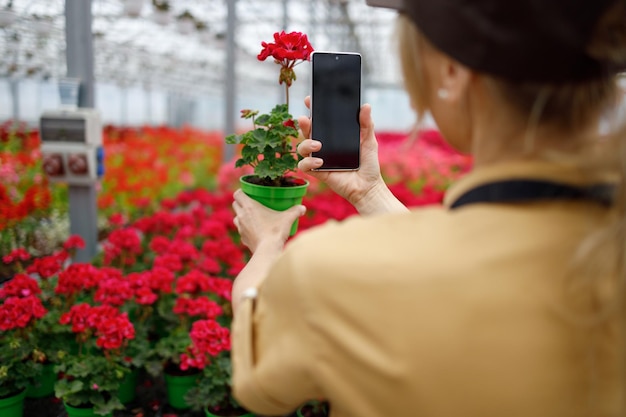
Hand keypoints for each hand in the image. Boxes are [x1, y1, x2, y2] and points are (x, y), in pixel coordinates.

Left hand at [232, 189, 305, 252]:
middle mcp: (241, 216)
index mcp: (249, 207)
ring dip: (242, 216)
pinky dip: (246, 228)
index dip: (242, 192)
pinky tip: (255, 230)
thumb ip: (295, 211)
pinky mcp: (243, 238)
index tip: (249, 193)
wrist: (268, 251)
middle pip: (235, 204)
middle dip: (241, 203)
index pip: (237, 194)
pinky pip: (242, 230)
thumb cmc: (275, 231)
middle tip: (252, 203)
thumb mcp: (287, 218)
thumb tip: (303, 208)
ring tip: (253, 217)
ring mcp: (240, 228)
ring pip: (236, 218)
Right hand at [297, 97, 406, 213]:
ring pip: (301, 147)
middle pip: (307, 131)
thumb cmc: (368, 164)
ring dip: (305, 143)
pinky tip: (320, 162)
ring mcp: (319, 158)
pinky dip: (308, 162)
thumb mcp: (368, 141)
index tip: (309, 100)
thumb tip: (365, 106)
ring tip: (318, 145)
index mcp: (334, 136)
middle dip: (303, 124)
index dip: (312, 109)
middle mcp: (324, 146)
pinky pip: (304, 165)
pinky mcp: (318, 172)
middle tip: (305, 119)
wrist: (368, 187)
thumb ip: (366, 124)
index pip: (320, 120)